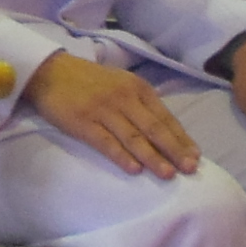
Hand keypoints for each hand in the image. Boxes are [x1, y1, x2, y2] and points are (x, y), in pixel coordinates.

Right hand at [23, 51, 201, 178]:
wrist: (50, 72)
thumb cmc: (89, 82)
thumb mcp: (122, 84)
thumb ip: (142, 104)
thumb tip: (166, 133)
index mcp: (138, 88)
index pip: (165, 117)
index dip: (181, 138)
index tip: (195, 157)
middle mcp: (125, 98)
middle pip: (154, 128)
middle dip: (174, 150)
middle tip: (189, 169)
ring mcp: (104, 110)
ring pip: (134, 137)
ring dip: (153, 157)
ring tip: (167, 174)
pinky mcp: (83, 122)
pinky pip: (106, 142)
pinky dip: (121, 156)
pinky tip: (134, 170)